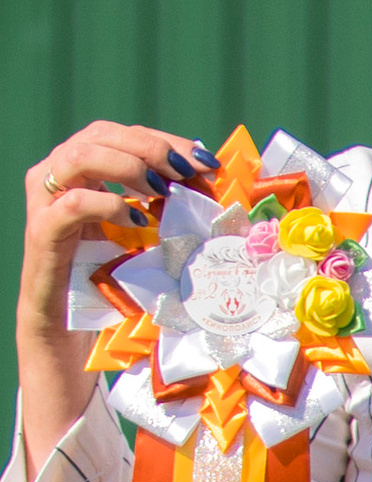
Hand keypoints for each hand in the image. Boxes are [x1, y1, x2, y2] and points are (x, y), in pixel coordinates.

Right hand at [16, 119, 212, 472]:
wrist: (67, 348)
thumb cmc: (110, 300)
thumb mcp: (145, 252)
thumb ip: (167, 220)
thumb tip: (220, 199)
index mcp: (86, 179)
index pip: (122, 135)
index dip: (163, 140)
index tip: (204, 159)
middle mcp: (59, 184)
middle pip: (99, 134)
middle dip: (149, 145)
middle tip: (186, 171)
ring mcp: (46, 207)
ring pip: (78, 156)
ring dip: (127, 164)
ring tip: (162, 190)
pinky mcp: (42, 238)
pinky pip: (69, 204)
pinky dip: (105, 202)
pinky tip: (138, 221)